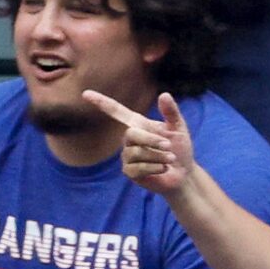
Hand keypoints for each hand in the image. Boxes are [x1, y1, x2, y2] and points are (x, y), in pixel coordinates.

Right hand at [82, 89, 197, 196]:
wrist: (184, 174)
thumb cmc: (179, 149)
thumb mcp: (179, 128)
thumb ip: (171, 112)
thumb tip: (163, 94)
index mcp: (138, 125)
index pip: (116, 111)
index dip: (101, 102)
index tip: (85, 94)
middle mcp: (129, 140)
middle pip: (131, 134)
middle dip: (151, 140)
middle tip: (169, 146)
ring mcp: (127, 156)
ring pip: (136, 153)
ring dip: (158, 156)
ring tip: (170, 159)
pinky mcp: (129, 172)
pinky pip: (138, 168)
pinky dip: (155, 168)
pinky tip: (163, 168)